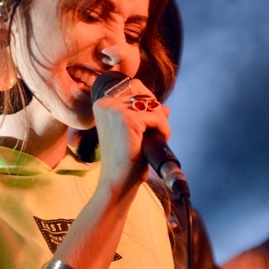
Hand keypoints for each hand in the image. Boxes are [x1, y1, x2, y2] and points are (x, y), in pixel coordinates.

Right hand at [92, 76, 170, 196]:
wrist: (117, 182)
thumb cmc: (125, 160)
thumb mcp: (134, 133)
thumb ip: (147, 116)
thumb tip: (166, 108)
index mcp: (102, 105)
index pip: (135, 86)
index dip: (149, 101)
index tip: (153, 120)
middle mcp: (106, 104)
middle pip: (145, 94)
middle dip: (157, 112)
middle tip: (157, 132)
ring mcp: (115, 111)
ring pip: (153, 106)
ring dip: (161, 123)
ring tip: (157, 139)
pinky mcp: (127, 120)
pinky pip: (158, 118)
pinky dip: (164, 130)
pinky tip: (158, 141)